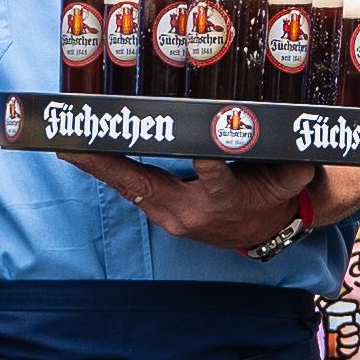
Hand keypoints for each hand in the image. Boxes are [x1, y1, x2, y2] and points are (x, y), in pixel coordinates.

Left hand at [64, 148, 323, 254]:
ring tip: (65, 144)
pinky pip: (130, 189)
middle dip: (107, 164)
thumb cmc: (275, 193)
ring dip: (96, 166)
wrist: (265, 230)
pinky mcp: (161, 214)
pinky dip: (106, 171)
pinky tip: (80, 154)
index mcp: (226, 198)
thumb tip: (292, 129)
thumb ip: (293, 160)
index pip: (214, 178)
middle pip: (145, 185)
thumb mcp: (290, 176)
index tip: (190, 146)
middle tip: (73, 145)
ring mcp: (171, 216)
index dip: (204, 162)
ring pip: (130, 187)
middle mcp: (191, 211)